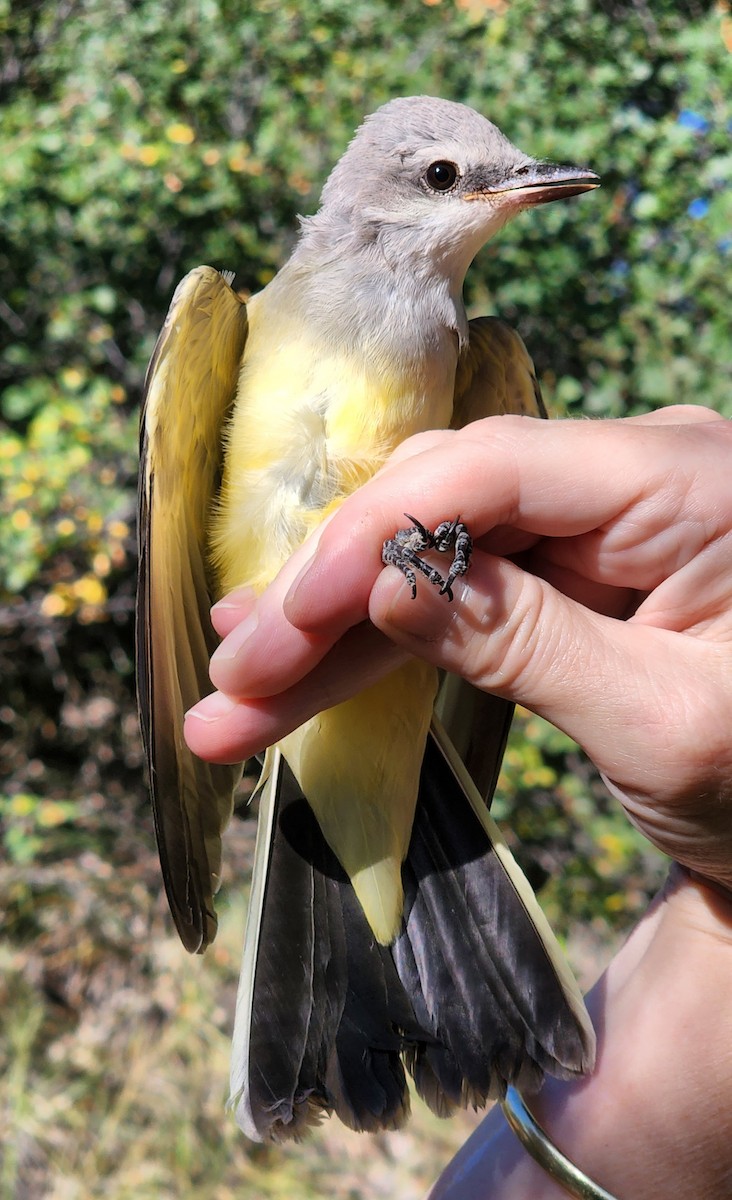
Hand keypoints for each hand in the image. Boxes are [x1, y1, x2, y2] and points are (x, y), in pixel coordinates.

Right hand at [186, 404, 731, 890]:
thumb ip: (524, 645)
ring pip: (434, 554)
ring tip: (240, 694)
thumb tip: (385, 585)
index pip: (491, 472)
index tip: (285, 618)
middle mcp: (633, 475)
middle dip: (332, 596)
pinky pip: (460, 592)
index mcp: (685, 482)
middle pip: (443, 507)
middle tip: (237, 674)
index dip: (371, 538)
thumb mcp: (660, 725)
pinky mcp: (572, 568)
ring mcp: (598, 520)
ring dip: (338, 630)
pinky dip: (386, 644)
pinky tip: (305, 672)